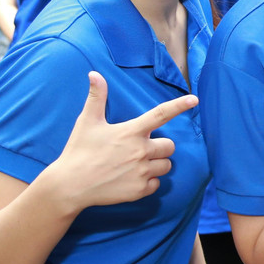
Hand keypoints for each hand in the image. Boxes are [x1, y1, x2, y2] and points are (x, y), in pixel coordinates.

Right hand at [49, 72, 197, 210]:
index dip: (179, 106)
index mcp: (131, 132)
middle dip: (160, 147)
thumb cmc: (78, 151)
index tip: (194, 100)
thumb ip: (96, 97)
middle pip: (170, 146)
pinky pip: (157, 184)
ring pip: (166, 166)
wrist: (69, 186)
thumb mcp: (87, 122)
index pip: (161, 115)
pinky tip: (131, 179)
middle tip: (140, 149)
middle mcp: (141, 151)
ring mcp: (142, 172)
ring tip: (134, 165)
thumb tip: (95, 74)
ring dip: (156, 164)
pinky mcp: (140, 190)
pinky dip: (148, 182)